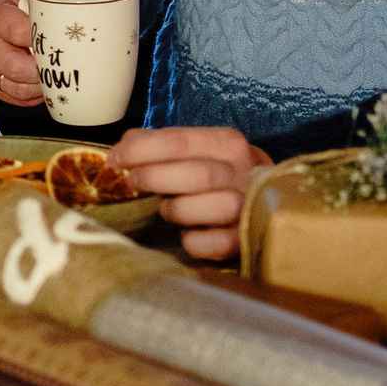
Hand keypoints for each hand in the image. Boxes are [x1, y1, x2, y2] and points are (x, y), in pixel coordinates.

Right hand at [0, 0, 58, 106]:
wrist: (15, 22)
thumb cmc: (29, 6)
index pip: (14, 30)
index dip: (39, 39)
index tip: (58, 41)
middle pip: (14, 65)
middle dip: (42, 69)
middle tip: (62, 65)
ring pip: (15, 86)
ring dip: (39, 85)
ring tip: (57, 77)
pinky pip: (14, 98)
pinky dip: (33, 96)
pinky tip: (46, 85)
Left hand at [106, 125, 269, 259]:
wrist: (271, 206)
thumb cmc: (222, 176)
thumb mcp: (200, 150)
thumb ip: (164, 144)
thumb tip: (126, 143)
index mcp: (228, 144)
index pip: (179, 141)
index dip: (140, 150)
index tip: (115, 158)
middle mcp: (245, 173)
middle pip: (195, 174)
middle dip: (154, 178)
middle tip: (132, 182)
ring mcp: (250, 208)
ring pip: (208, 208)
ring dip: (177, 209)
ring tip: (166, 208)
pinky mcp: (247, 241)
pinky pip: (213, 244)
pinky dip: (193, 241)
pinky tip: (187, 234)